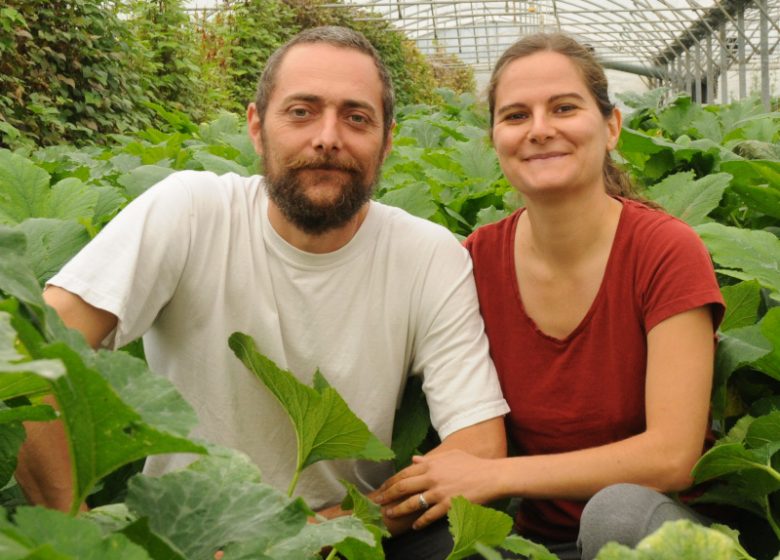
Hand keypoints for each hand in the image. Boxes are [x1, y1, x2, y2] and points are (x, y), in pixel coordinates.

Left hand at [376, 450, 499, 528]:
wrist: (490, 476)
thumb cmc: (471, 464)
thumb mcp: (449, 455)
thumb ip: (430, 458)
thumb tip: (413, 459)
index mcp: (431, 464)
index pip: (404, 473)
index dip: (390, 481)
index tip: (382, 487)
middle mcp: (432, 477)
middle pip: (403, 487)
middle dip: (388, 495)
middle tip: (379, 502)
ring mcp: (439, 492)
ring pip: (412, 503)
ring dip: (399, 510)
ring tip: (390, 514)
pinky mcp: (448, 505)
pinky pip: (429, 515)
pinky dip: (420, 522)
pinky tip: (415, 526)